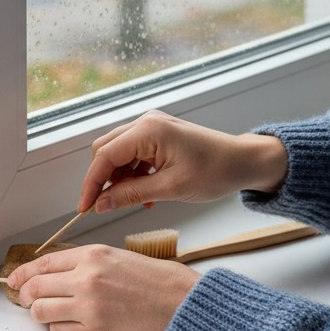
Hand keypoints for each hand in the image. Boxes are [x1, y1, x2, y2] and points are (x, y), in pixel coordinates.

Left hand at [6, 244, 200, 330]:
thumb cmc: (160, 282)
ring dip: (41, 314)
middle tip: (27, 300)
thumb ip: (86, 263)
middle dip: (26, 295)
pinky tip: (71, 326)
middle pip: (35, 289)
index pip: (43, 263)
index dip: (22, 273)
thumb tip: (57, 274)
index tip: (14, 280)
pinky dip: (60, 330)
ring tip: (51, 313)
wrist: (184, 306)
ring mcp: (89, 309)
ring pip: (41, 312)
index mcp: (93, 256)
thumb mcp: (119, 257)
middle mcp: (86, 280)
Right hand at [77, 110, 287, 214]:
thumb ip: (131, 194)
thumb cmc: (216, 171)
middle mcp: (146, 123)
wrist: (244, 162)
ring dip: (121, 179)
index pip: (104, 156)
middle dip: (103, 180)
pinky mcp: (159, 135)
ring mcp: (152, 127)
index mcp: (148, 130)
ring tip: (136, 201)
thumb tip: (101, 204)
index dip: (91, 184)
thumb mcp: (170, 188)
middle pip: (106, 151)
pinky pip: (134, 155)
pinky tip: (147, 193)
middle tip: (106, 206)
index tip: (85, 207)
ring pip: (119, 154)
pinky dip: (134, 175)